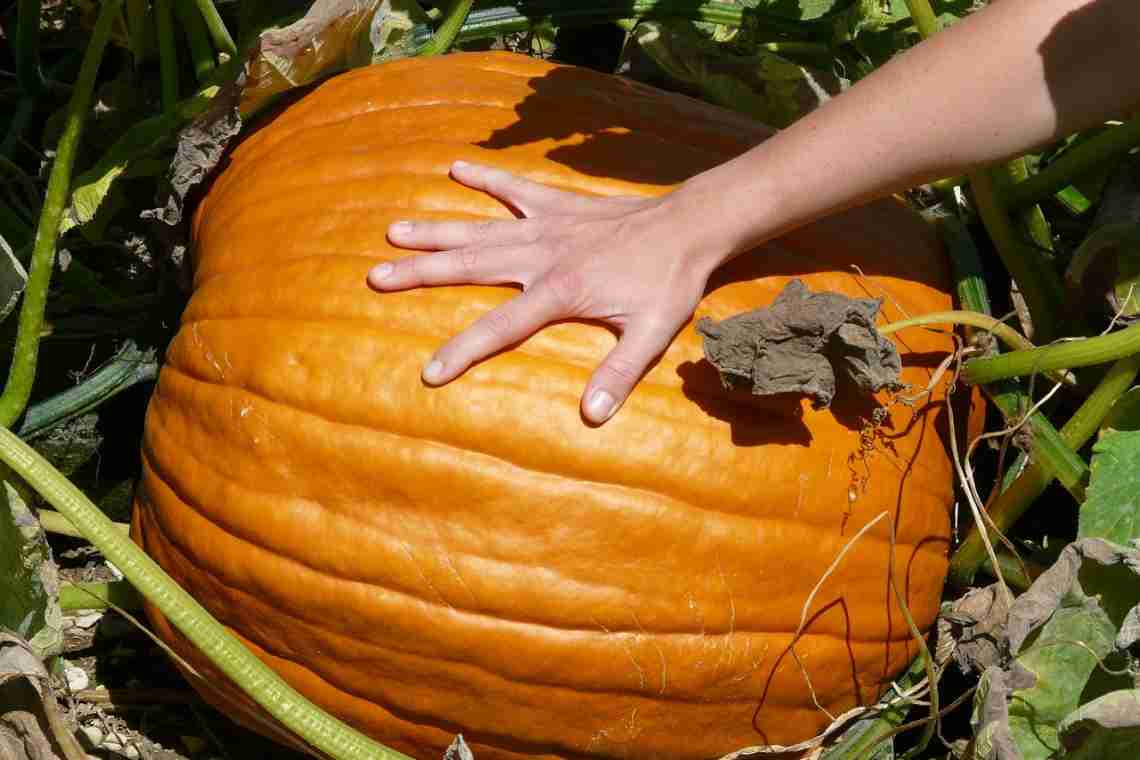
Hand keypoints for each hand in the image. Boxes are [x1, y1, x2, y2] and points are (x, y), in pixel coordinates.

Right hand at [367, 161, 722, 423]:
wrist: (690, 226)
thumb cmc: (669, 284)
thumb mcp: (651, 334)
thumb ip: (619, 373)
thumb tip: (593, 415)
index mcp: (559, 291)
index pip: (500, 327)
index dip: (462, 351)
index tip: (428, 371)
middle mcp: (542, 255)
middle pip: (469, 266)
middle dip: (421, 274)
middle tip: (376, 276)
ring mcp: (547, 226)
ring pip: (480, 227)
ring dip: (436, 230)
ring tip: (393, 231)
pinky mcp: (559, 205)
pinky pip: (515, 190)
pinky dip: (486, 179)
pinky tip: (455, 168)